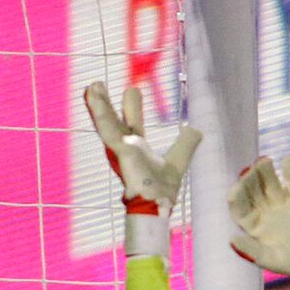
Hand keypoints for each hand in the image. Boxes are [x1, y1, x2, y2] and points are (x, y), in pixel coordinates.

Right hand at [85, 81, 199, 256]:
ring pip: (107, 122)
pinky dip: (99, 112)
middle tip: (97, 84)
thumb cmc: (162, 191)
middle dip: (106, 103)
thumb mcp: (179, 159)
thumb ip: (187, 144)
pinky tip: (92, 95)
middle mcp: (126, 147)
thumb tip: (197, 130)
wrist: (157, 205)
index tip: (131, 90)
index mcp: (137, 149)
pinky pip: (107, 128)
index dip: (132, 107)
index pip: (132, 123)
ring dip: (98, 104)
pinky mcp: (118, 150)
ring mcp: (121, 149)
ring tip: (92, 85)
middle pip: (115, 120)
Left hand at [228, 156, 289, 285]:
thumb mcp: (270, 260)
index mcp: (252, 225)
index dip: (238, 198)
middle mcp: (263, 210)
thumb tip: (231, 240)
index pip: (241, 207)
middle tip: (251, 169)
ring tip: (265, 161)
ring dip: (267, 170)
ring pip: (271, 181)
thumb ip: (251, 250)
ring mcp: (281, 202)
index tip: (236, 189)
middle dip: (251, 179)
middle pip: (254, 191)